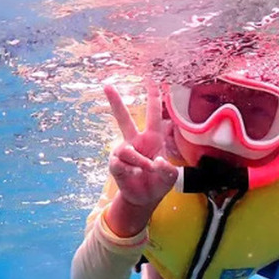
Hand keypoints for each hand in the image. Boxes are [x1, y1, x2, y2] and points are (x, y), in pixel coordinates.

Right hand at [105, 84, 177, 209]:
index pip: (153, 114)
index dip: (153, 97)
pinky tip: (134, 175)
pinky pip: (120, 164)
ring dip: (140, 162)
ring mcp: (123, 152)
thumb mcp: (170, 178)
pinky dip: (130, 171)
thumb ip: (169, 171)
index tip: (151, 79)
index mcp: (152, 139)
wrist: (144, 199)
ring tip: (146, 171)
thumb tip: (156, 162)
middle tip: (107, 85)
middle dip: (115, 102)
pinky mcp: (114, 164)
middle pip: (123, 118)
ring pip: (127, 151)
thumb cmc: (158, 183)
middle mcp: (135, 141)